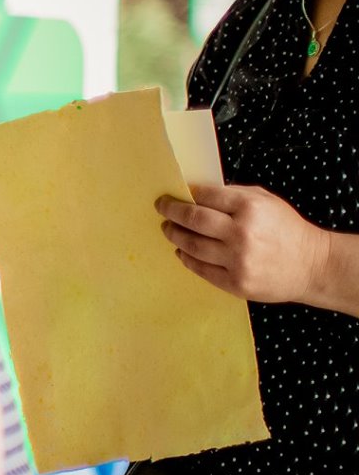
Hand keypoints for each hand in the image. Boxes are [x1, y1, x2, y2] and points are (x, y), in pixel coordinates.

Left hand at [156, 184, 328, 303]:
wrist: (313, 265)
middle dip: (171, 212)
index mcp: (250, 208)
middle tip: (162, 209)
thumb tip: (197, 192)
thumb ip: (234, 196)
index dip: (185, 194)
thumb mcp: (266, 201)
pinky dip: (186, 258)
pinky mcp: (235, 282)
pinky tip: (181, 251)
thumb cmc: (287, 229)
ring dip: (174, 235)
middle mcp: (241, 233)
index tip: (173, 194)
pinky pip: (200, 269)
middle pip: (192, 219)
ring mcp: (237, 260)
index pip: (205, 196)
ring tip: (168, 229)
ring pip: (191, 245)